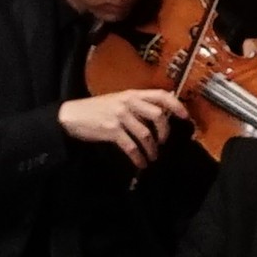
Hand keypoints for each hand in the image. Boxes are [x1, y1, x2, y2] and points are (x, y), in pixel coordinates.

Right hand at [61, 86, 190, 167]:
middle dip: (164, 132)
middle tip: (163, 142)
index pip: (161, 95)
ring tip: (152, 157)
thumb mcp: (117, 101)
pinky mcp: (111, 130)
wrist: (72, 116)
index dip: (176, 105)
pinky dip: (138, 157)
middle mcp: (128, 103)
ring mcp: (120, 116)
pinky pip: (131, 146)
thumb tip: (156, 115)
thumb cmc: (94, 110)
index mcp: (132, 94)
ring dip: (151, 149)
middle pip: (157, 116)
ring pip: (145, 134)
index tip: (185, 116)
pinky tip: (140, 163)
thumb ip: (135, 104)